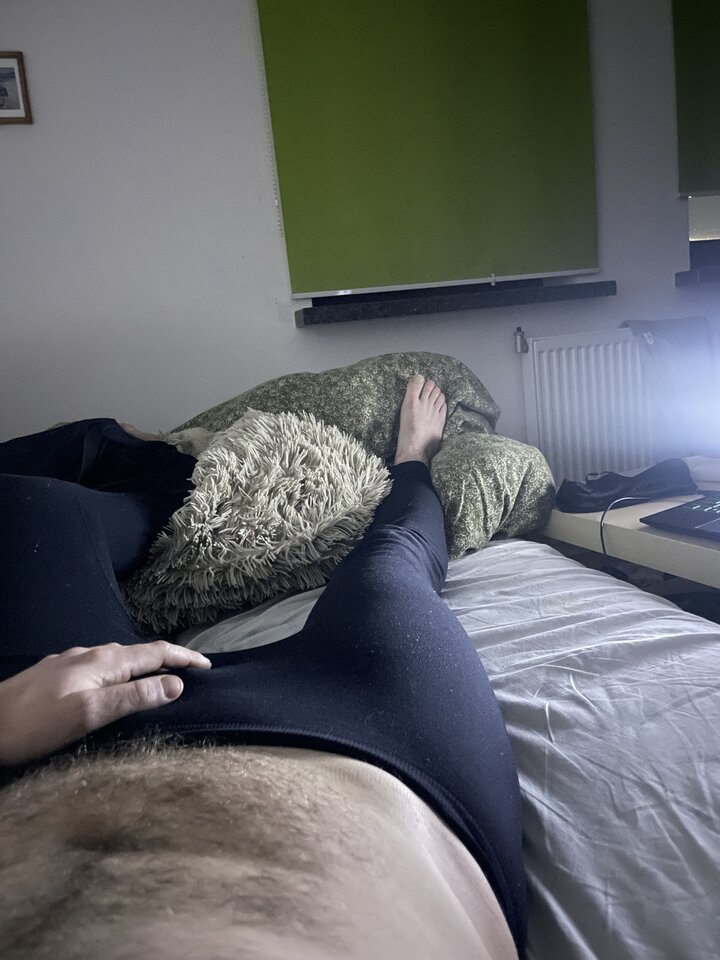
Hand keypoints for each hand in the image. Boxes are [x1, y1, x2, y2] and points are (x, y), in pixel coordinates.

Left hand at [0, 641, 211, 765]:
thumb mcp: (89, 714)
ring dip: (142, 669)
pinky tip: (111, 690)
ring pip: (117, 661)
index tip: (208, 667)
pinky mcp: (55, 677)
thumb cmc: (34, 724)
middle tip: (190, 676)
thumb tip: (176, 684)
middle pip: (138, 653)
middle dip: (167, 661)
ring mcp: (69, 664)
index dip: (184, 658)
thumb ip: (133, 697)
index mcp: (102, 662)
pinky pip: (99, 670)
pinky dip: (119, 676)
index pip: (155, 652)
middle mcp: (88, 655)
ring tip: (157, 683)